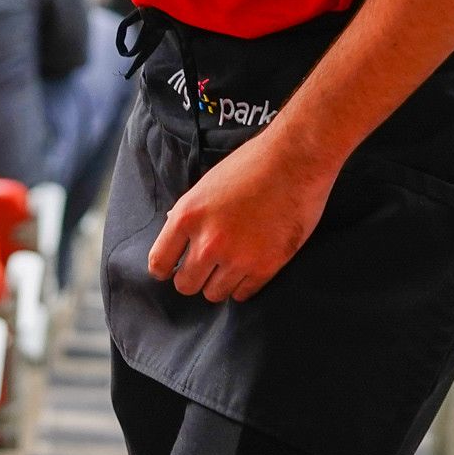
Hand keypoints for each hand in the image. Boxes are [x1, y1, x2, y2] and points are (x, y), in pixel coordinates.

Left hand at [147, 124, 339, 304]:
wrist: (295, 160)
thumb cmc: (251, 166)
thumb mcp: (205, 186)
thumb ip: (189, 216)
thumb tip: (177, 239)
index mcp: (187, 217)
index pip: (158, 263)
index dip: (164, 269)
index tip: (171, 270)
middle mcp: (208, 242)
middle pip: (186, 285)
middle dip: (193, 278)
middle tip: (204, 268)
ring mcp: (238, 258)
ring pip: (214, 294)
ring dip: (219, 282)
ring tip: (229, 266)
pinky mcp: (266, 266)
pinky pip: (243, 294)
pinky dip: (243, 284)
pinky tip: (248, 267)